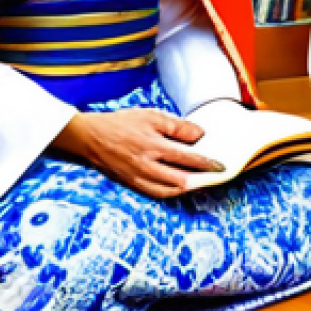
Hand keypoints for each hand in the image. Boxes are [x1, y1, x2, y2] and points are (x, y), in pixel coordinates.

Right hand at [53, 109, 223, 198]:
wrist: (89, 138)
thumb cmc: (122, 123)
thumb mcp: (151, 116)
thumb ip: (177, 126)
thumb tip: (199, 135)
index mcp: (153, 146)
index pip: (188, 158)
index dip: (206, 163)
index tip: (220, 164)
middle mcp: (147, 166)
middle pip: (181, 180)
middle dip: (202, 180)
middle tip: (216, 177)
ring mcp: (138, 178)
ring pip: (169, 190)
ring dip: (188, 189)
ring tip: (201, 183)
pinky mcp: (132, 184)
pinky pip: (155, 193)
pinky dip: (170, 193)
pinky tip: (179, 188)